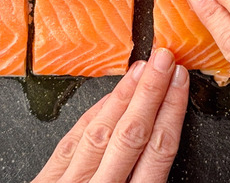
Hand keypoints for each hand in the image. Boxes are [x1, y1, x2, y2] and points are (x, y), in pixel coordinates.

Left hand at [34, 49, 188, 182]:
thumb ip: (145, 176)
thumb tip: (163, 135)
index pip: (159, 150)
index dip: (171, 110)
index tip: (180, 79)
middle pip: (131, 134)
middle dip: (150, 92)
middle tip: (164, 58)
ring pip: (101, 132)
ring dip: (124, 96)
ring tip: (141, 68)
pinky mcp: (49, 181)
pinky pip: (72, 142)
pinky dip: (93, 117)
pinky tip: (109, 97)